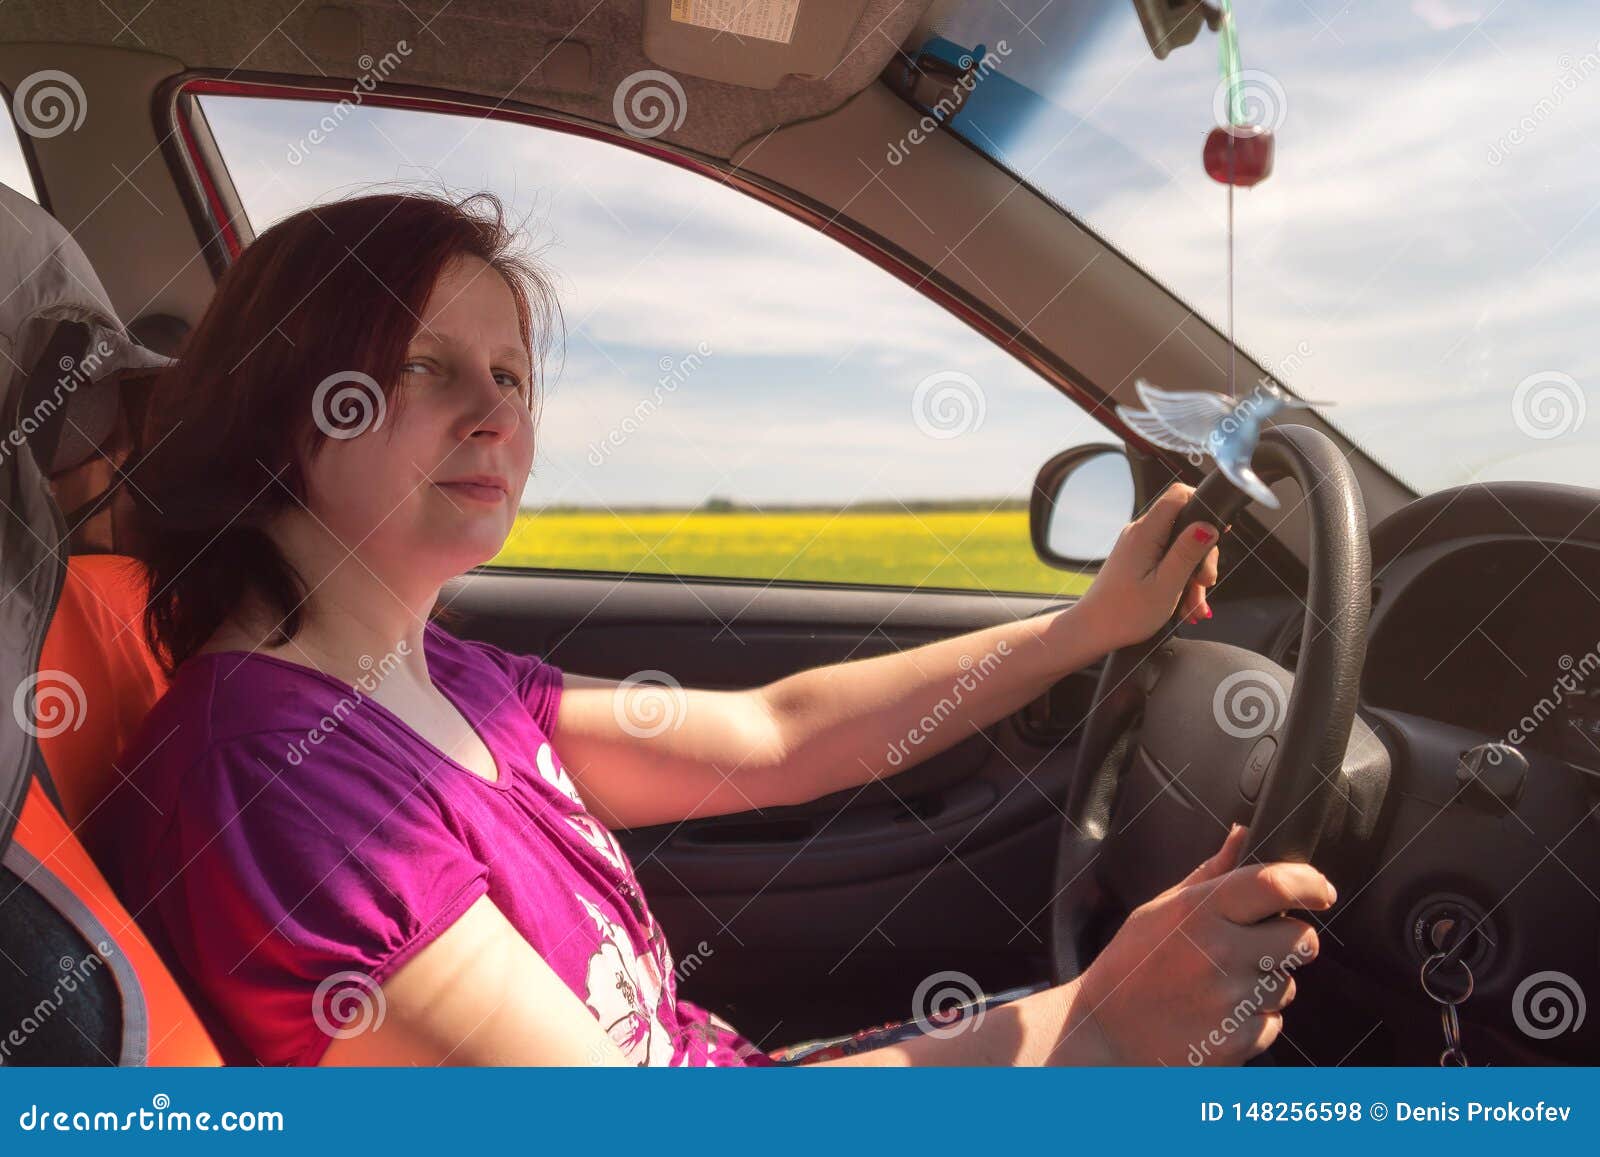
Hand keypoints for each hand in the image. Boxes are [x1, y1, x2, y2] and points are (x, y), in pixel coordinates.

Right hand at [1070, 824, 1335, 1065]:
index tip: (1320, 890)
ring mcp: (1230, 1001)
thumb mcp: (1160, 908)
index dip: (1311, 883)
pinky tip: (1216, 1015)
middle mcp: (1219, 952)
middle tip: (1258, 944)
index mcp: (1199, 910)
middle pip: (1302, 939)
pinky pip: (1272, 1024)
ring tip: (1219, 985)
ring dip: (1266, 984)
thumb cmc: (1131, 964)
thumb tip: (1243, 833)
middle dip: (1290, 939)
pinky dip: (1253, 1021)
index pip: (1275, 884)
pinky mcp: (1236, 1043)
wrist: (1102, 1033)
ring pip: (1288, 985)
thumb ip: (1210, 872)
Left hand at [1074, 482, 1220, 651]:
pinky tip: (1185, 605)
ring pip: (1180, 547)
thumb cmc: (1124, 614)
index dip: (1203, 506)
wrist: (1093, 631)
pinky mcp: (1138, 560)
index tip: (1217, 534)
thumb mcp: (1166, 585)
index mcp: (1145, 533)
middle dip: (1202, 555)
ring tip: (1193, 606)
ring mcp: (1138, 546)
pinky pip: (1168, 561)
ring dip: (1193, 575)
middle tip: (1204, 583)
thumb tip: (1208, 525)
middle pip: (1185, 525)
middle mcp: (1140, 533)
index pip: (1178, 495)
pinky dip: (1180, 581)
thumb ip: (1188, 553)